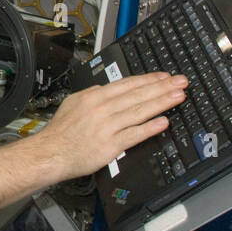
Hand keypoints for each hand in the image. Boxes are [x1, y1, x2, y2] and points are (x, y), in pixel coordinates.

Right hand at [36, 72, 187, 179]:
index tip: (165, 76)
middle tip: (181, 82)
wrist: (50, 153)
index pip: (128, 84)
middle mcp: (102, 109)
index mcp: (94, 97)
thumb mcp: (72, 103)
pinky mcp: (110, 145)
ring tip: (178, 97)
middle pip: (138, 95)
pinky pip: (134, 135)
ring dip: (161, 103)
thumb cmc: (60, 132)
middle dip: (162, 87)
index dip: (149, 79)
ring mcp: (107, 127)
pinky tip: (163, 123)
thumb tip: (106, 88)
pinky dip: (149, 128)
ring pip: (139, 112)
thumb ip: (91, 94)